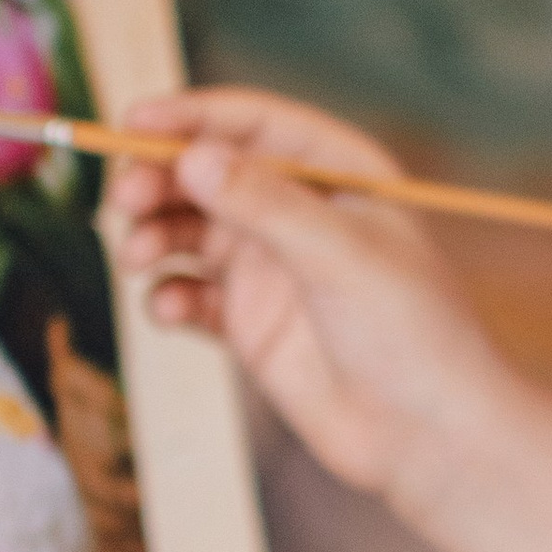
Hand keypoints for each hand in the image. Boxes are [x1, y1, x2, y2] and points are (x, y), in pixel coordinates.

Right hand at [112, 86, 551, 551]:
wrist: (428, 435)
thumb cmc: (409, 331)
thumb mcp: (339, 254)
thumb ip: (264, 203)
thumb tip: (192, 157)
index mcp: (341, 175)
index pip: (255, 125)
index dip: (191, 116)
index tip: (132, 119)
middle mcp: (302, 214)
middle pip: (208, 173)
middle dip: (159, 179)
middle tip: (123, 202)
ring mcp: (275, 269)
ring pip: (189, 230)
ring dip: (153, 236)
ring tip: (139, 260)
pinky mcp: (253, 325)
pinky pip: (191, 294)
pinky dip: (170, 296)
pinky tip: (172, 311)